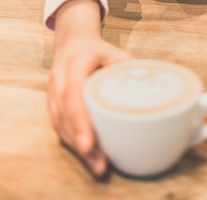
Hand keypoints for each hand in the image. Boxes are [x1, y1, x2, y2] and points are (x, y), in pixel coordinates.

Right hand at [47, 0, 133, 176]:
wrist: (72, 42)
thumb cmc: (97, 50)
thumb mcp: (115, 51)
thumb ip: (131, 67)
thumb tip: (153, 84)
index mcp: (75, 63)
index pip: (73, 93)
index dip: (80, 120)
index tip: (89, 144)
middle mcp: (59, 78)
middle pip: (64, 114)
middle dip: (80, 141)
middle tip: (98, 164)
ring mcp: (53, 92)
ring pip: (60, 124)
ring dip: (77, 147)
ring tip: (97, 165)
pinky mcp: (53, 104)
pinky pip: (59, 126)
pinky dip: (73, 142)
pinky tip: (88, 156)